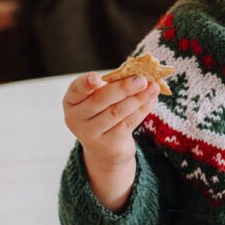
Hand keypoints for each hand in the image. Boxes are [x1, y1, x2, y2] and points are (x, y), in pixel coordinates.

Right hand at [62, 71, 159, 209]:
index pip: (76, 89)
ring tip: (153, 88)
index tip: (96, 78)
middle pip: (100, 100)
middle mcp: (76, 118)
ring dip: (138, 98)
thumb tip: (139, 74)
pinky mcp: (108, 145)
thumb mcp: (100, 99)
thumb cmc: (103, 113)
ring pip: (116, 112)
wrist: (104, 149)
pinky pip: (127, 124)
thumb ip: (113, 85)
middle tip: (142, 79)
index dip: (85, 83)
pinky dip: (141, 110)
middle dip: (123, 88)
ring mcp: (90, 134)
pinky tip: (151, 101)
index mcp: (72, 101)